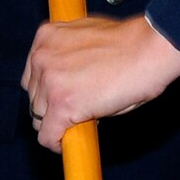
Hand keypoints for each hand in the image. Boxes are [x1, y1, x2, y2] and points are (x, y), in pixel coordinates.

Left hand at [21, 14, 179, 149]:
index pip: (32, 73)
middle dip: (51, 106)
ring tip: (80, 121)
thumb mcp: (87, 37)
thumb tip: (67, 78)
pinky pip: (47, 135)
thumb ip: (69, 55)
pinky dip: (56, 143)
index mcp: (46, 36)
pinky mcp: (62, 105)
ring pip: (38, 117)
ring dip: (56, 122)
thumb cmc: (129, 43)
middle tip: (76, 109)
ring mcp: (50, 82)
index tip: (59, 98)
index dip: (47, 89)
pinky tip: (67, 143)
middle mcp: (41, 57)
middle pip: (33, 96)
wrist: (148, 50)